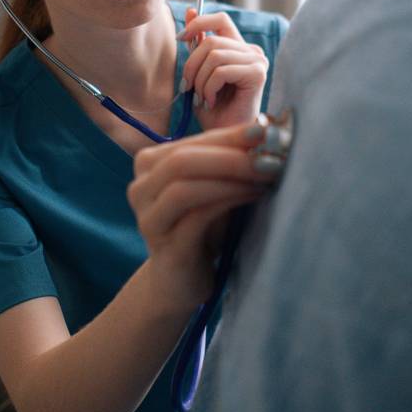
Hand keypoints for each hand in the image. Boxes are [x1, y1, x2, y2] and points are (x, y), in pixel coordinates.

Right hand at [129, 122, 282, 310]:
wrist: (181, 282)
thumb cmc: (205, 228)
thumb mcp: (217, 187)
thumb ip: (230, 160)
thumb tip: (270, 129)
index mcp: (151, 164)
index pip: (194, 141)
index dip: (232, 135)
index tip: (268, 131)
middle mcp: (140, 187)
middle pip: (182, 160)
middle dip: (231, 155)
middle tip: (270, 157)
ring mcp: (147, 218)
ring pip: (183, 186)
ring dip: (230, 177)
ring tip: (265, 177)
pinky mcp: (163, 246)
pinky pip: (195, 216)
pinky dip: (228, 200)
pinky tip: (253, 196)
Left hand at [179, 8, 269, 129]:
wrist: (226, 138)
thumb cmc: (214, 111)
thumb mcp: (199, 73)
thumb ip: (198, 44)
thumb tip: (190, 11)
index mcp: (239, 48)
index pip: (220, 19)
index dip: (197, 24)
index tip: (180, 39)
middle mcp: (252, 51)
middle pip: (211, 41)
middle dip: (191, 65)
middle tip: (188, 87)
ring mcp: (258, 62)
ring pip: (214, 55)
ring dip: (200, 80)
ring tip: (202, 97)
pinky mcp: (258, 74)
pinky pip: (221, 71)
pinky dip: (209, 88)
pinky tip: (211, 102)